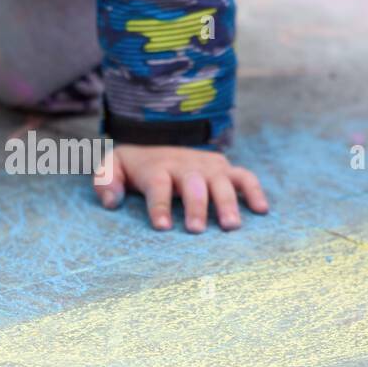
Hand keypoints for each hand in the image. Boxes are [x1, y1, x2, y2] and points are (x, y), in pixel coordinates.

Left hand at [94, 144, 268, 231]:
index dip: (159, 206)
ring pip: (221, 182)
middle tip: (195, 230)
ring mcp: (207, 166)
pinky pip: (244, 177)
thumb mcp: (112, 166)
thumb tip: (111, 202)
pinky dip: (254, 191)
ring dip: (226, 203)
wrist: (158, 137)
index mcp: (157, 167)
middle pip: (192, 184)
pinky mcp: (224, 168)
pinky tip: (262, 210)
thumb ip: (105, 181)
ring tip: (230, 226)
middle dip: (195, 206)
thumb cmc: (135, 165)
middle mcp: (185, 165)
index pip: (158, 185)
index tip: (161, 227)